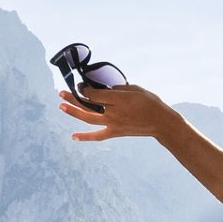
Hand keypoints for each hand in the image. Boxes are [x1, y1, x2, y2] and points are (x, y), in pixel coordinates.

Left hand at [56, 82, 177, 140]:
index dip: (84, 89)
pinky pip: (97, 136)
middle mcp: (113, 112)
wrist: (161, 122)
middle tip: (61, 93)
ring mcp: (113, 123)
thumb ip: (119, 88)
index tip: (80, 85)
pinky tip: (73, 136)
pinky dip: (85, 137)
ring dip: (73, 112)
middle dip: (72, 98)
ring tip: (62, 106)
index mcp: (118, 99)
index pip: (94, 94)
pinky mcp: (115, 132)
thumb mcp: (136, 88)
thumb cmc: (151, 102)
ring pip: (88, 118)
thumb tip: (107, 90)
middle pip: (87, 105)